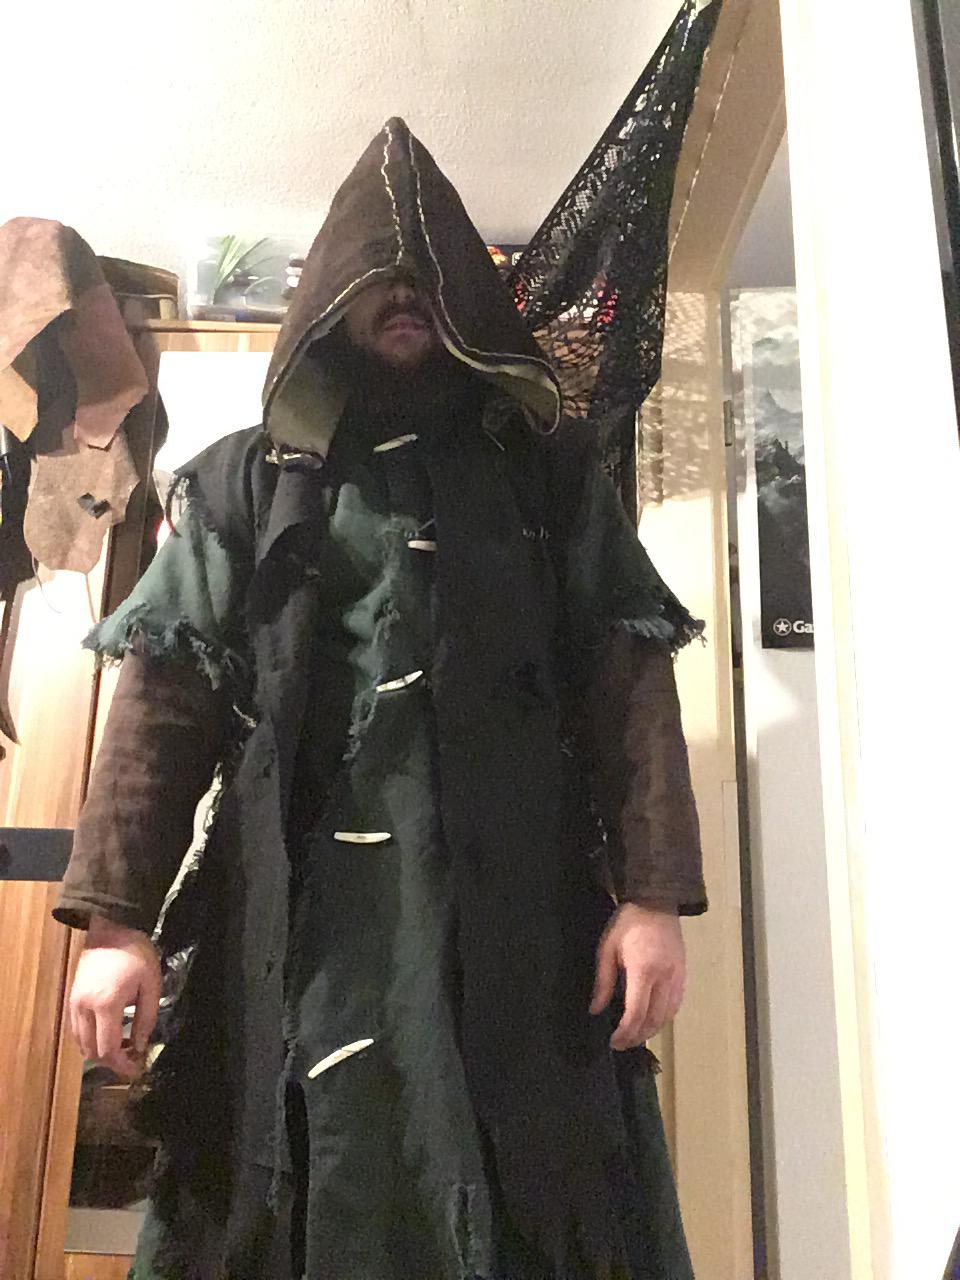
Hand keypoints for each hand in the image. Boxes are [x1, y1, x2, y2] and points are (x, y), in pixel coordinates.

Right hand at [69, 916, 160, 1079]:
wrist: (112, 928)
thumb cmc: (136, 954)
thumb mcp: (151, 985)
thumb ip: (146, 1018)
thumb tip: (139, 1045)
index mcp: (106, 1005)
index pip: (107, 1049)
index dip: (122, 1064)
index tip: (136, 1067)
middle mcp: (84, 1008)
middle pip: (91, 1051)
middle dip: (111, 1061)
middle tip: (131, 1059)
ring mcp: (74, 1004)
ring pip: (81, 1043)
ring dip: (99, 1051)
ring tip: (122, 1047)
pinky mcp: (72, 998)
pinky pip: (77, 1030)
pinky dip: (90, 1039)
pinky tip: (108, 1034)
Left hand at [590, 902, 684, 1050]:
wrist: (656, 901)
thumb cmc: (627, 923)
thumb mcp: (607, 949)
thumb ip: (603, 982)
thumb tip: (596, 1010)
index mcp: (644, 970)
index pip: (636, 1013)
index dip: (624, 1032)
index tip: (612, 1041)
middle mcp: (665, 978)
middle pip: (655, 1020)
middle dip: (637, 1037)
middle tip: (621, 1044)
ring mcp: (678, 977)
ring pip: (668, 1016)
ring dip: (652, 1031)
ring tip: (634, 1036)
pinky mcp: (684, 974)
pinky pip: (676, 1005)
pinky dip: (664, 1018)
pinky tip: (652, 1021)